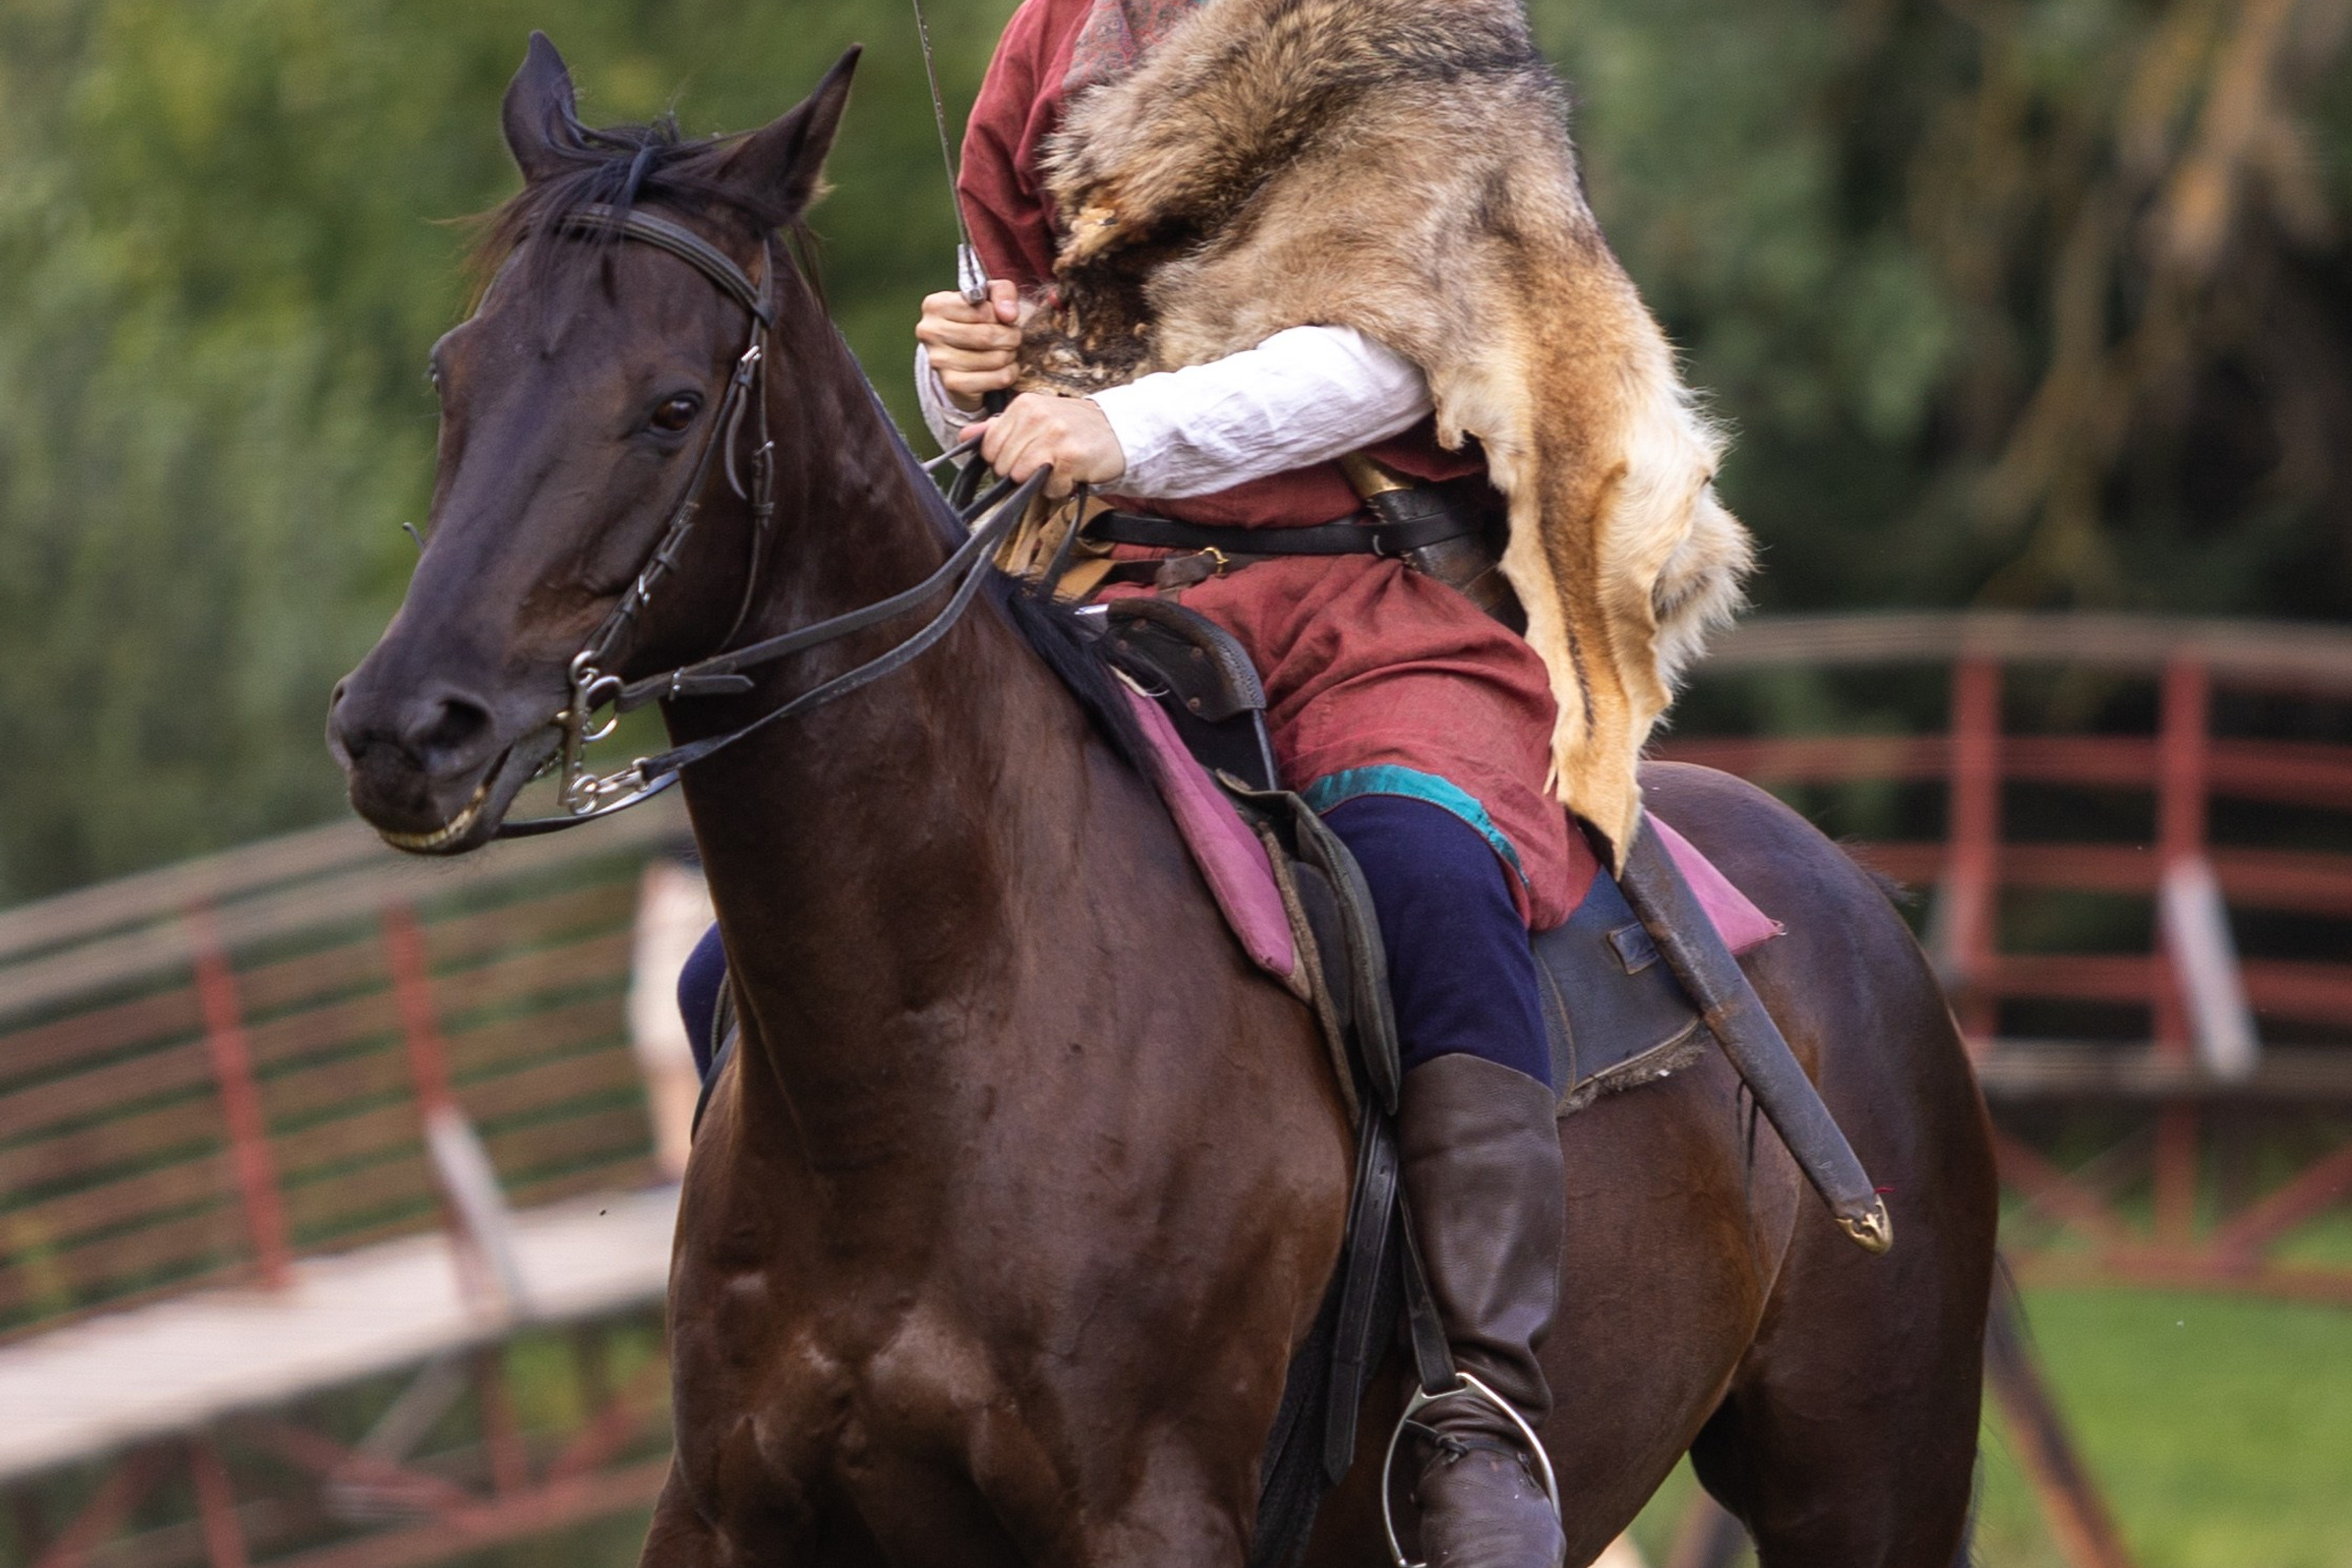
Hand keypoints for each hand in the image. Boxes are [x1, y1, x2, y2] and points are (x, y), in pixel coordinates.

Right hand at [915, 278, 1022, 410]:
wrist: (960, 360)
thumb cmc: (977, 321)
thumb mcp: (989, 297)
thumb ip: (1002, 292)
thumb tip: (1009, 315)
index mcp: (935, 305)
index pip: (983, 310)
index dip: (1001, 316)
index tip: (1002, 319)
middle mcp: (930, 332)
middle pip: (988, 335)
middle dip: (1011, 337)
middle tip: (1013, 337)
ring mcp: (938, 360)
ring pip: (995, 358)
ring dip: (1011, 355)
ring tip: (1006, 351)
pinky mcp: (952, 384)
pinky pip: (997, 378)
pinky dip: (1009, 373)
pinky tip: (1003, 368)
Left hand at [972, 393, 1125, 499]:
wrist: (1120, 432)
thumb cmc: (1075, 429)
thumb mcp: (1035, 419)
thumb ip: (998, 428)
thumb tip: (964, 436)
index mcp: (1023, 405)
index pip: (989, 447)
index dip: (1002, 461)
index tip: (1024, 457)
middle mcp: (1036, 416)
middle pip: (1003, 465)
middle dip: (1021, 473)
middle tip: (1045, 463)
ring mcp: (1054, 434)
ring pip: (1021, 476)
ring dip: (1040, 483)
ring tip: (1057, 468)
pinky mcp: (1070, 456)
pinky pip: (1049, 487)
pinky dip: (1059, 489)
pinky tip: (1071, 475)